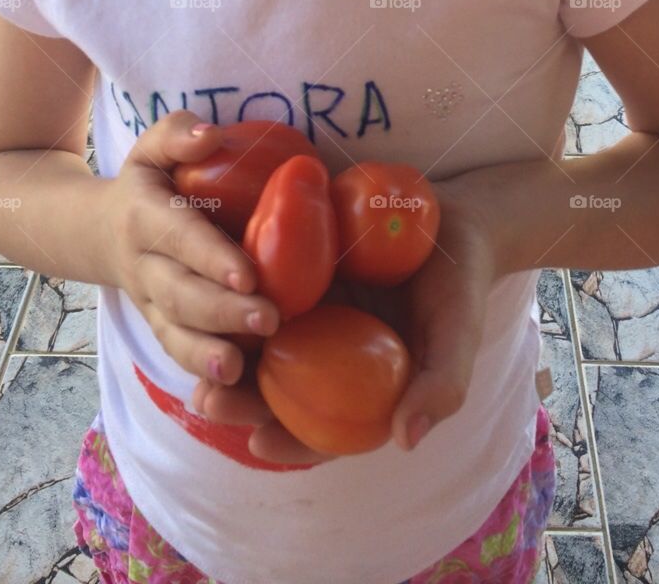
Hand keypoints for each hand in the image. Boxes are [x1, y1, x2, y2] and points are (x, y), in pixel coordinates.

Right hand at [105, 111, 280, 387]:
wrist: (93, 231)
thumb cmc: (145, 183)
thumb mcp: (150, 148)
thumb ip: (177, 134)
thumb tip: (211, 135)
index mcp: (145, 217)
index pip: (179, 237)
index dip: (210, 256)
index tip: (248, 273)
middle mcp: (145, 267)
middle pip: (180, 295)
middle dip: (223, 311)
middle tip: (270, 319)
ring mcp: (150, 304)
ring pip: (174, 335)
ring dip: (206, 354)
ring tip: (240, 369)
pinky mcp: (160, 328)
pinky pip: (177, 355)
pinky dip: (200, 374)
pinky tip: (233, 390)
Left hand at [193, 175, 497, 463]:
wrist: (454, 215)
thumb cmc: (460, 284)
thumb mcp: (457, 334)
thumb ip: (441, 384)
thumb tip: (406, 439)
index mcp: (361, 384)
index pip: (322, 430)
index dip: (289, 443)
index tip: (260, 443)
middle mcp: (327, 351)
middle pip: (277, 388)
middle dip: (240, 400)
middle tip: (209, 400)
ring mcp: (309, 308)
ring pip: (258, 340)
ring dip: (225, 352)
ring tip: (198, 354)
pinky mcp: (296, 263)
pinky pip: (261, 282)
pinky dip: (234, 292)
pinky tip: (211, 292)